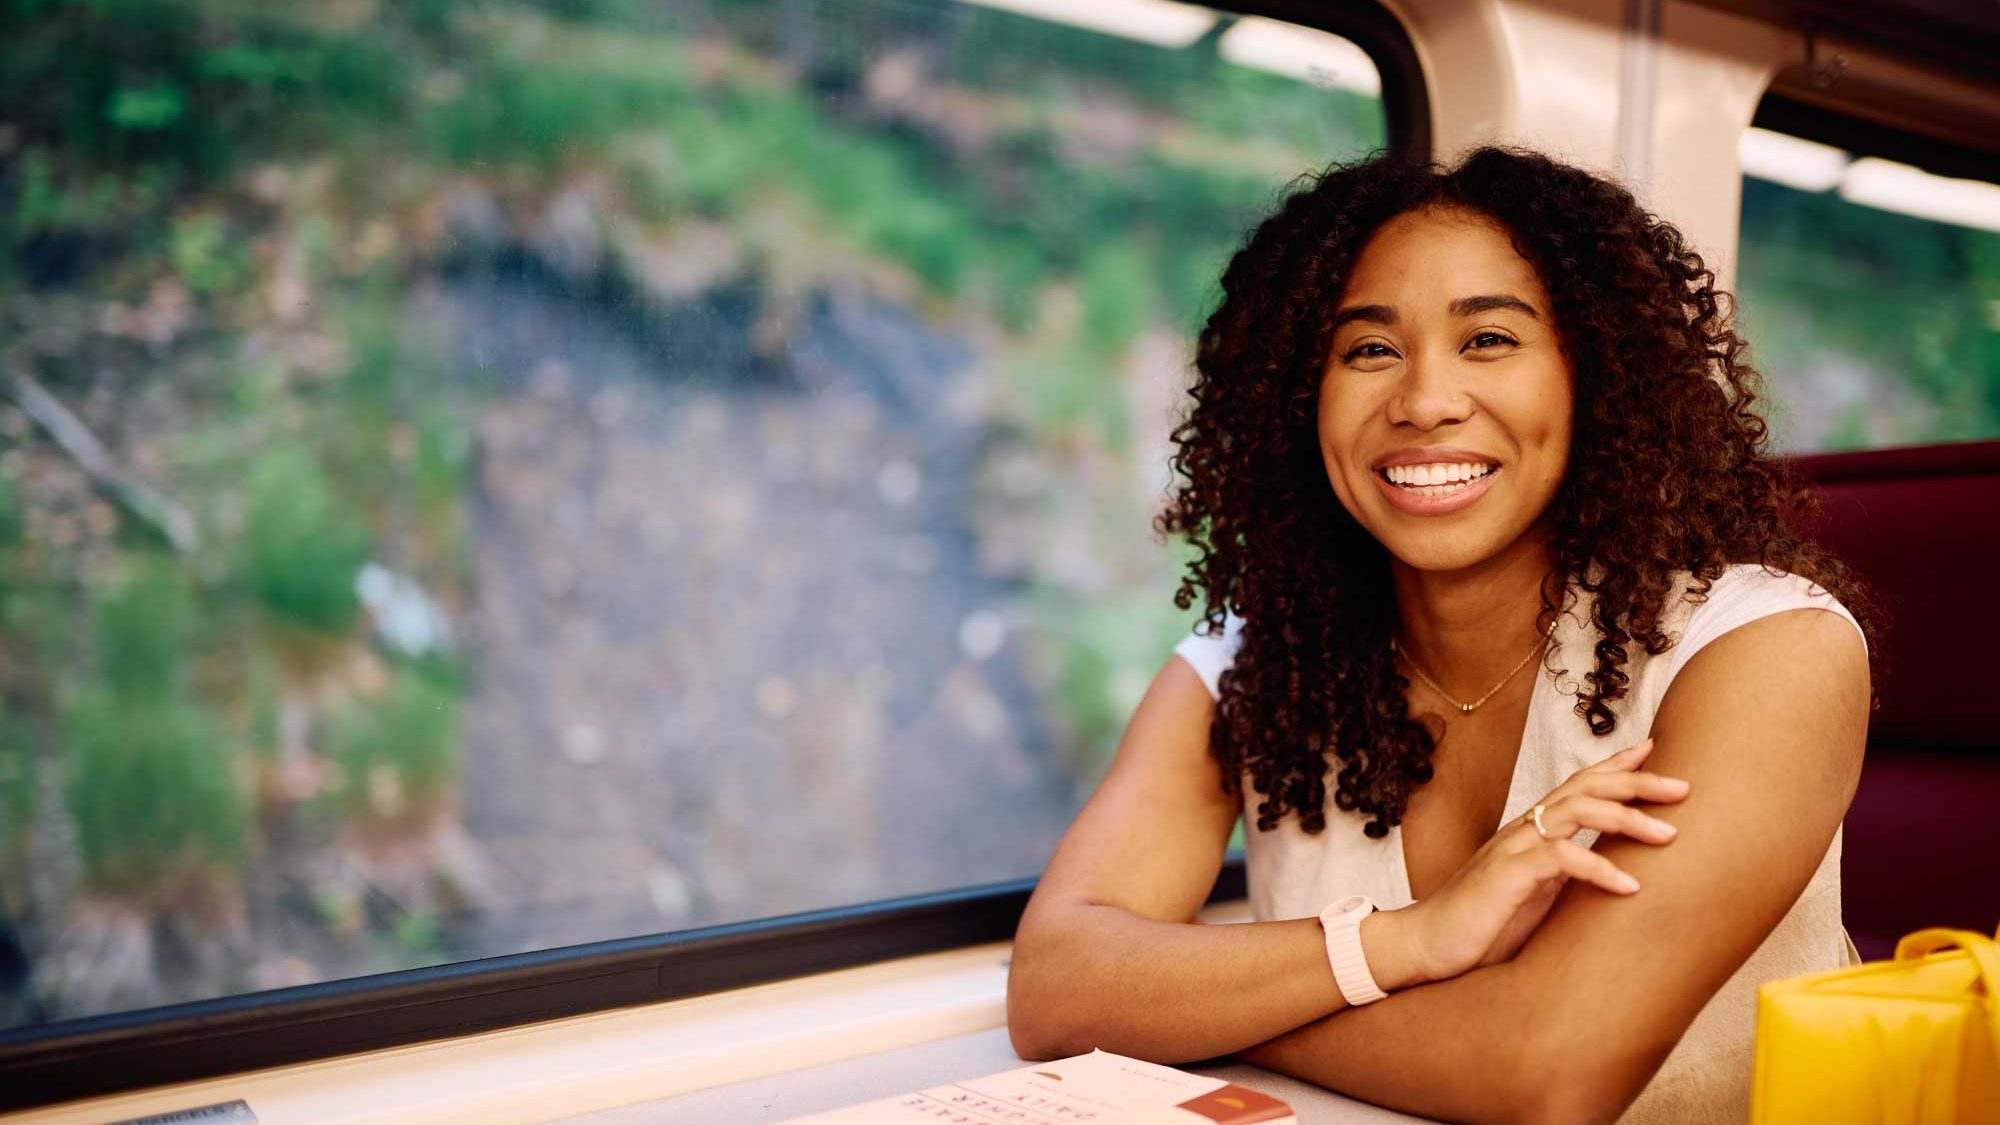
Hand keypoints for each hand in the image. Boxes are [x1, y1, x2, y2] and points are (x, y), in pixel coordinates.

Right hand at [1397, 737, 1689, 985]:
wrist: (1427, 944)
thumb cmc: (1484, 923)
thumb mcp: (1536, 893)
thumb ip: (1566, 873)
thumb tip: (1614, 871)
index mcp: (1532, 830)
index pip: (1578, 785)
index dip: (1615, 765)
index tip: (1655, 750)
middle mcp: (1524, 829)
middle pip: (1585, 787)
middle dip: (1637, 782)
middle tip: (1684, 788)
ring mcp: (1514, 848)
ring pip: (1577, 811)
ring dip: (1626, 819)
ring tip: (1668, 835)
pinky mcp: (1507, 875)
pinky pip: (1560, 858)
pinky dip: (1599, 868)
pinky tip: (1630, 887)